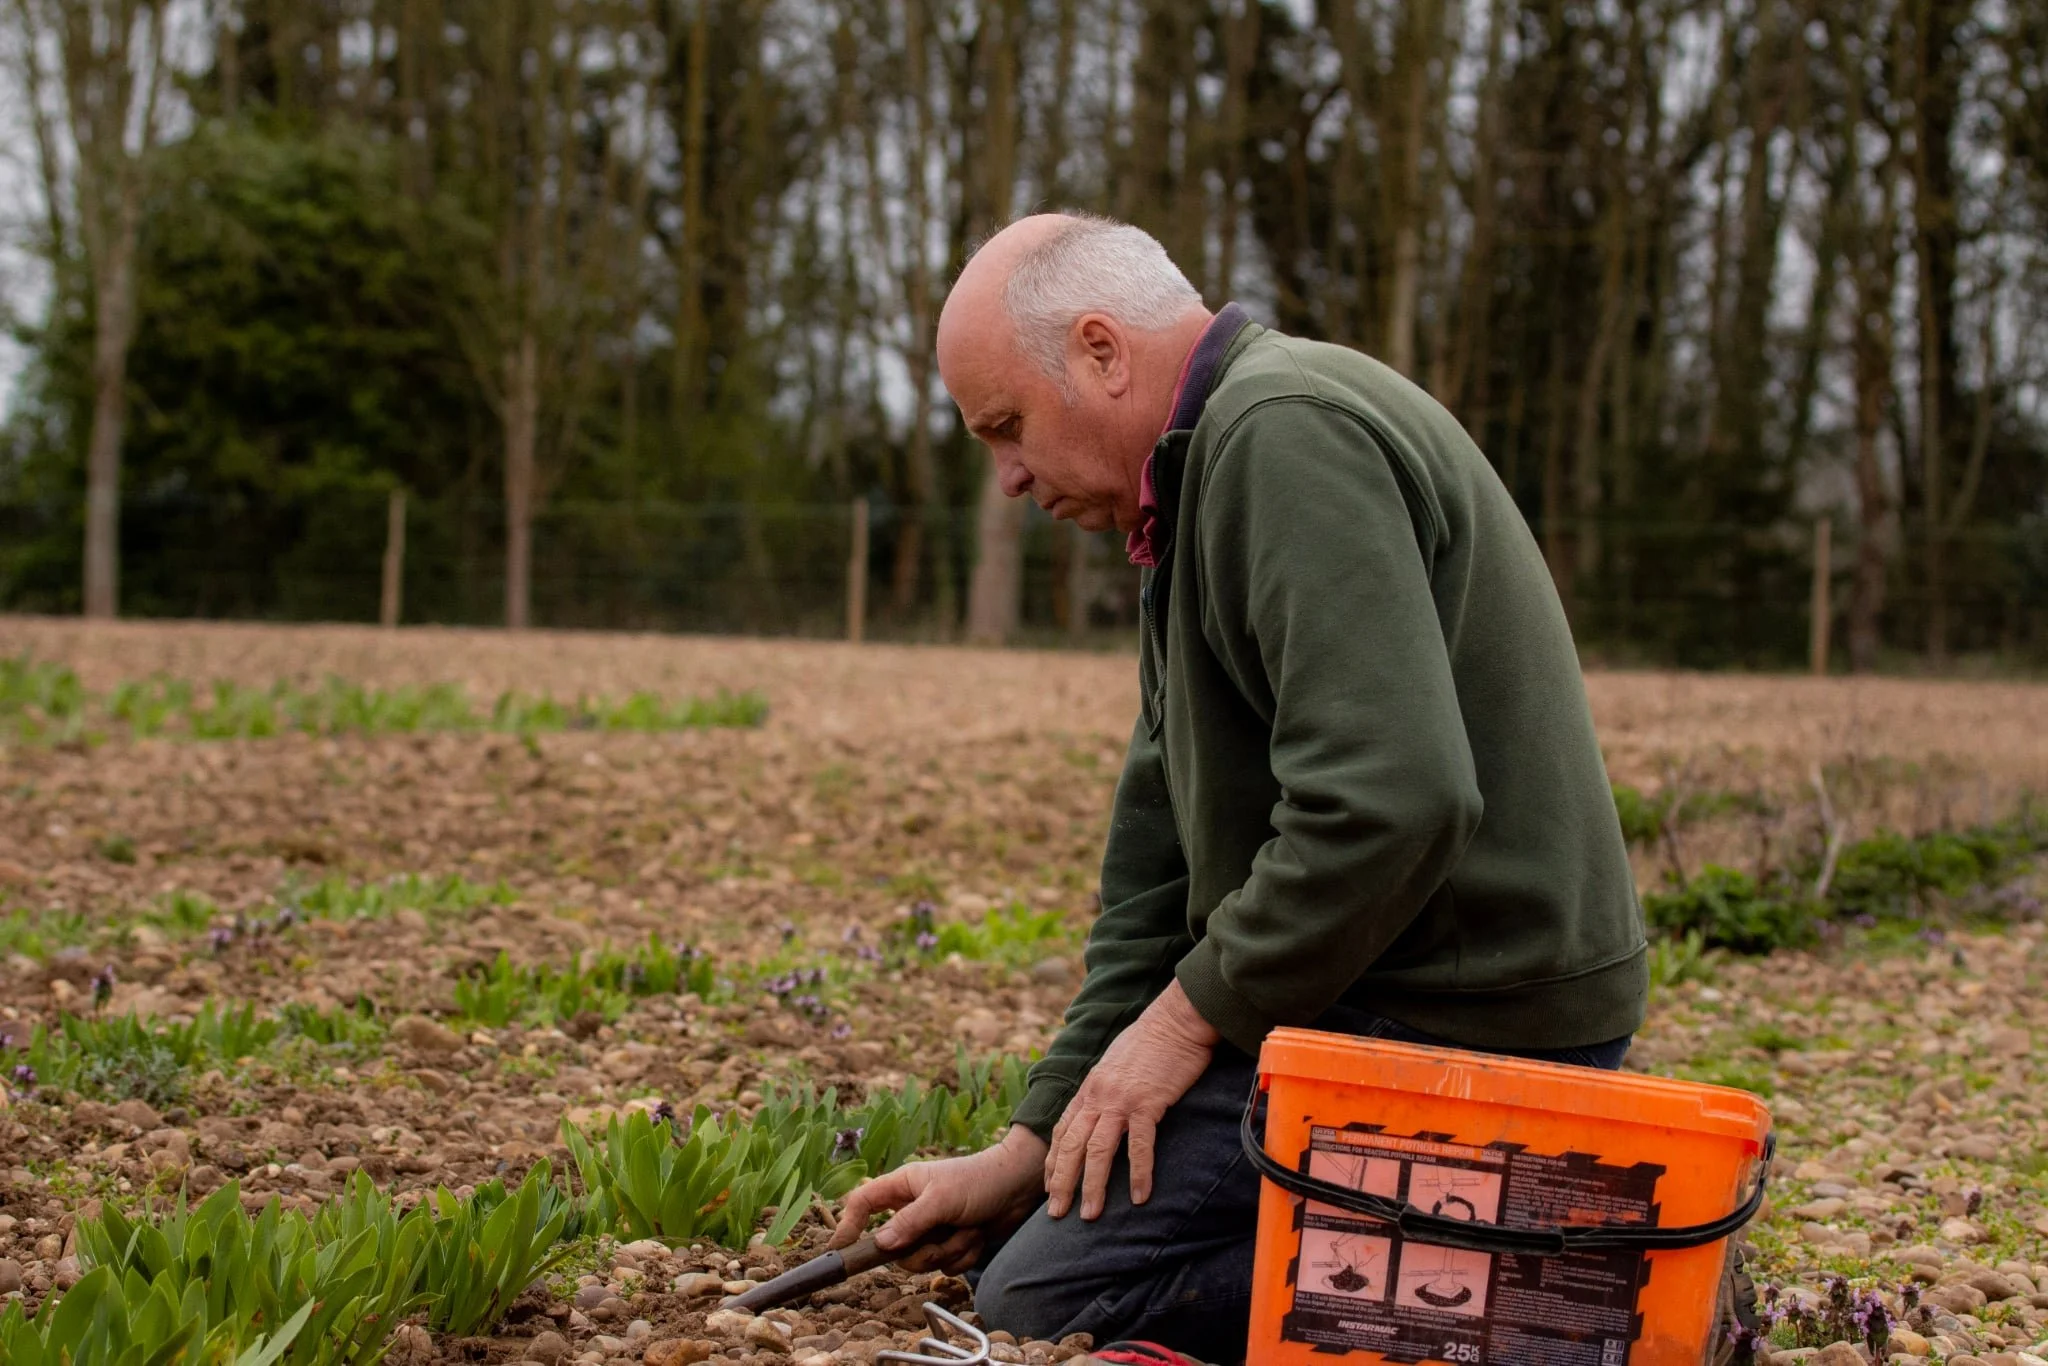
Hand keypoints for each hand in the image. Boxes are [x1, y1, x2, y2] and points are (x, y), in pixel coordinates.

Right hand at [827, 1124, 1048, 1274]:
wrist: (1018, 1187)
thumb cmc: (979, 1180)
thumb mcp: (941, 1199)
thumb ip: (910, 1222)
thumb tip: (881, 1245)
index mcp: (903, 1187)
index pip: (863, 1204)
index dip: (848, 1225)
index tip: (842, 1250)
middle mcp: (913, 1209)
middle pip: (894, 1248)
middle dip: (921, 1250)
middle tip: (941, 1237)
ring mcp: (932, 1229)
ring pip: (921, 1260)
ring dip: (949, 1250)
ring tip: (968, 1230)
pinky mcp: (951, 1243)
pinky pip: (945, 1266)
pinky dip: (964, 1256)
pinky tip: (977, 1236)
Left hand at [1045, 979, 1218, 1220]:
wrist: (1176, 1020)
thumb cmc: (1151, 1041)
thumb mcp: (1116, 1064)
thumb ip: (1105, 1089)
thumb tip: (1103, 1111)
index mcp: (1090, 1088)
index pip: (1062, 1131)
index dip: (1053, 1162)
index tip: (1048, 1187)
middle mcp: (1098, 1096)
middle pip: (1071, 1146)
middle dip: (1061, 1182)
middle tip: (1056, 1214)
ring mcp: (1121, 1100)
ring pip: (1097, 1150)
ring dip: (1092, 1186)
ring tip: (1089, 1215)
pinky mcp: (1148, 1103)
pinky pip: (1139, 1145)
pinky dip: (1138, 1173)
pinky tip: (1140, 1197)